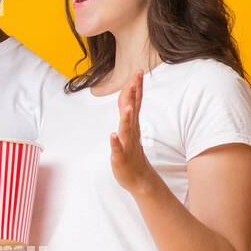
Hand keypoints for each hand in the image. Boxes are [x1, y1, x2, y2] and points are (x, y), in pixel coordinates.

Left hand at [110, 70, 157, 195]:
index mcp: (132, 125)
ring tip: (128, 108)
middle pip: (132, 111)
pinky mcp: (120, 157)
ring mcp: (126, 144)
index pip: (135, 103)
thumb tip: (129, 96)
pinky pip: (117, 149)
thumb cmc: (132, 153)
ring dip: (127, 119)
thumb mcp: (130, 130)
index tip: (139, 72)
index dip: (136, 88)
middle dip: (133, 95)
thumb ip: (129, 113)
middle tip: (136, 80)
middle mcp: (131, 132)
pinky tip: (112, 135)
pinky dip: (115, 142)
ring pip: (126, 129)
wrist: (139, 178)